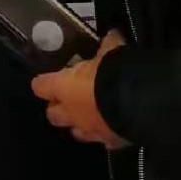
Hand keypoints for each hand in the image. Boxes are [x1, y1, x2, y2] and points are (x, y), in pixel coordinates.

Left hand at [30, 30, 128, 147]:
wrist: (138, 104)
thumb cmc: (114, 72)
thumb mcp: (111, 49)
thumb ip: (107, 46)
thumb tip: (111, 37)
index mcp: (64, 87)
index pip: (41, 86)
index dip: (44, 83)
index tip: (48, 79)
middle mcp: (71, 112)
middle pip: (53, 114)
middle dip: (58, 107)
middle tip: (68, 97)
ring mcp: (89, 130)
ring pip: (75, 131)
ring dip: (79, 122)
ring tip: (89, 113)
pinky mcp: (109, 142)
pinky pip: (102, 140)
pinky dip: (105, 133)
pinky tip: (112, 127)